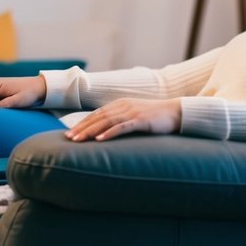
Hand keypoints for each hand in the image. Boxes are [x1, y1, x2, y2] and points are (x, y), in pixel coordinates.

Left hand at [63, 98, 181, 141]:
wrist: (176, 112)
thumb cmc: (156, 117)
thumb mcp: (135, 116)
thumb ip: (122, 120)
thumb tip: (107, 132)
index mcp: (120, 104)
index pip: (97, 114)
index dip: (82, 123)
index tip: (70, 133)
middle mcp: (124, 106)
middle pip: (98, 117)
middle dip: (82, 128)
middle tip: (68, 138)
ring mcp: (132, 113)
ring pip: (106, 122)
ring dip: (90, 131)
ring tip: (78, 140)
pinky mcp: (141, 121)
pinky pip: (122, 127)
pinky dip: (109, 133)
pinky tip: (100, 139)